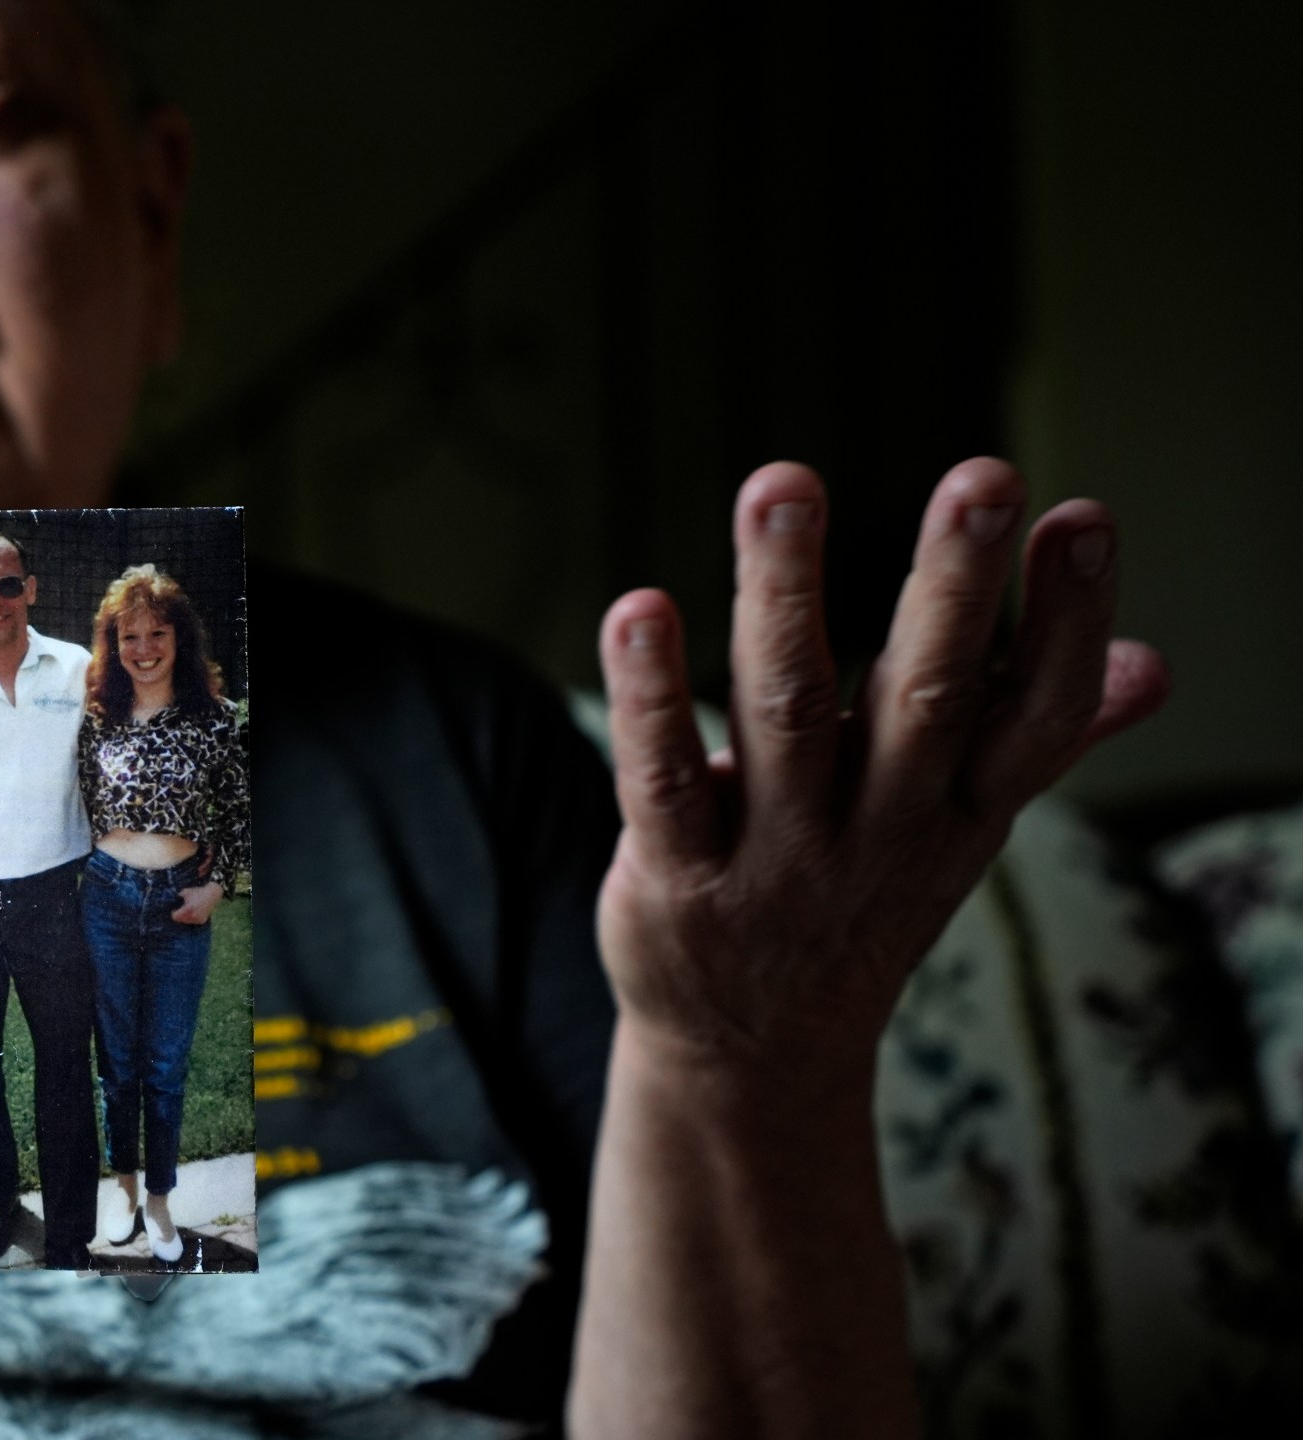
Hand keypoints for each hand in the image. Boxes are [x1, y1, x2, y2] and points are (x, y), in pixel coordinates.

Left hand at [170, 881, 222, 924]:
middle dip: (180, 915)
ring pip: (186, 922)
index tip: (174, 910)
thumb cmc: (197, 892)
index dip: (174, 913)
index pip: (175, 917)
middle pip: (180, 920)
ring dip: (185, 917)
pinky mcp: (202, 921)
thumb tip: (168, 900)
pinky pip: (193, 922)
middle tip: (181, 909)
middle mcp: (193, 916)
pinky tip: (194, 912)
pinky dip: (192, 918)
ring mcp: (198, 919)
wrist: (211, 894)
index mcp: (188, 909)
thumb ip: (177, 897)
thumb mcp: (184, 892)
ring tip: (189, 910)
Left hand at [594, 458, 1166, 1090]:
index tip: (1084, 517)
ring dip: (785, 594)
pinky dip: (649, 695)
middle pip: (924, 700)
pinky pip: (657, 780)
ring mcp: (776, 860)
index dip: (1063, 623)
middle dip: (954, 586)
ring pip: (783, 713)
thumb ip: (1039, 738)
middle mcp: (880, 831)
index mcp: (960, 811)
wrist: (750, 1060)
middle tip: (983, 474)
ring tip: (783, 482)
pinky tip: (638, 607)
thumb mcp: (954, 829)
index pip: (1034, 716)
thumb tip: (1157, 664)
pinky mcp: (675, 883)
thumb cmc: (858, 900)